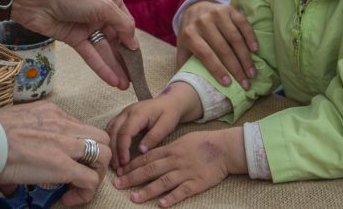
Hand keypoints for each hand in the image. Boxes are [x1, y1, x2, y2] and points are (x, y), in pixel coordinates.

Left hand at [0, 0, 137, 89]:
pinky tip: (112, 81)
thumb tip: (134, 44)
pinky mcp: (73, 39)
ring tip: (125, 86)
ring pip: (104, 50)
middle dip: (124, 59)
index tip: (137, 59)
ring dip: (114, 67)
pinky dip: (101, 68)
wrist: (35, 0)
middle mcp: (99, 13)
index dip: (132, 42)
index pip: (125, 23)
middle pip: (116, 39)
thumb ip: (122, 25)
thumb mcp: (103, 6)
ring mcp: (86, 27)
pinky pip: (90, 55)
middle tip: (134, 78)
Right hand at [0, 101, 111, 205]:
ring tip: (79, 187)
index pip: (80, 127)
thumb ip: (23, 141)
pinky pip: (90, 179)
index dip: (80, 147)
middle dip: (97, 158)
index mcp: (52, 112)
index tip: (67, 162)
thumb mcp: (14, 124)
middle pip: (101, 137)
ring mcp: (65, 143)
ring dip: (96, 173)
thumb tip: (13, 173)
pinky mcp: (62, 165)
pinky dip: (86, 192)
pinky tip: (69, 199)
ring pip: (104, 155)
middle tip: (81, 174)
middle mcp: (64, 123)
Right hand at [106, 82, 200, 167]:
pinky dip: (110, 140)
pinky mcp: (123, 116)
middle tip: (116, 166)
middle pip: (114, 131)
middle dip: (114, 150)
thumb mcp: (166, 125)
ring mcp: (123, 113)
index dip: (122, 149)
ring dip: (110, 146)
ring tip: (114, 162)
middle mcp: (127, 111)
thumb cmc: (169, 113)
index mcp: (138, 113)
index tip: (125, 163)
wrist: (170, 101)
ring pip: (110, 129)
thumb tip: (141, 151)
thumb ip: (154, 137)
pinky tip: (114, 151)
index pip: (125, 132)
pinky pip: (112, 127)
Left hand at [112, 128, 246, 206]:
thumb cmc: (203, 143)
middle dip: (132, 178)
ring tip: (134, 198)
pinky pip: (182, 191)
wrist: (225, 148)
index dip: (132, 165)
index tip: (119, 171)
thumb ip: (166, 149)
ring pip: (163, 182)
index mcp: (171, 149)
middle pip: (150, 170)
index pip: (147, 158)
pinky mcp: (197, 183)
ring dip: (147, 190)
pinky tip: (162, 204)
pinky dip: (172, 198)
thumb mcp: (182, 141)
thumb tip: (150, 156)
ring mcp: (186, 172)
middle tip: (118, 184)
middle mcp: (175, 160)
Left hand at [175, 2, 257, 89]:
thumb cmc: (191, 34)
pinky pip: (242, 23)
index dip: (217, 69)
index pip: (205, 54)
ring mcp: (217, 13)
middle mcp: (203, 22)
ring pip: (234, 38)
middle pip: (222, 48)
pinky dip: (250, 37)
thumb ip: (184, 65)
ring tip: (252, 73)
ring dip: (245, 57)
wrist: (194, 8)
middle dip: (235, 68)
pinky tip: (255, 50)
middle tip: (245, 84)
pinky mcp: (229, 9)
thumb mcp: (183, 48)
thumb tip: (188, 88)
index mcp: (190, 33)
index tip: (228, 84)